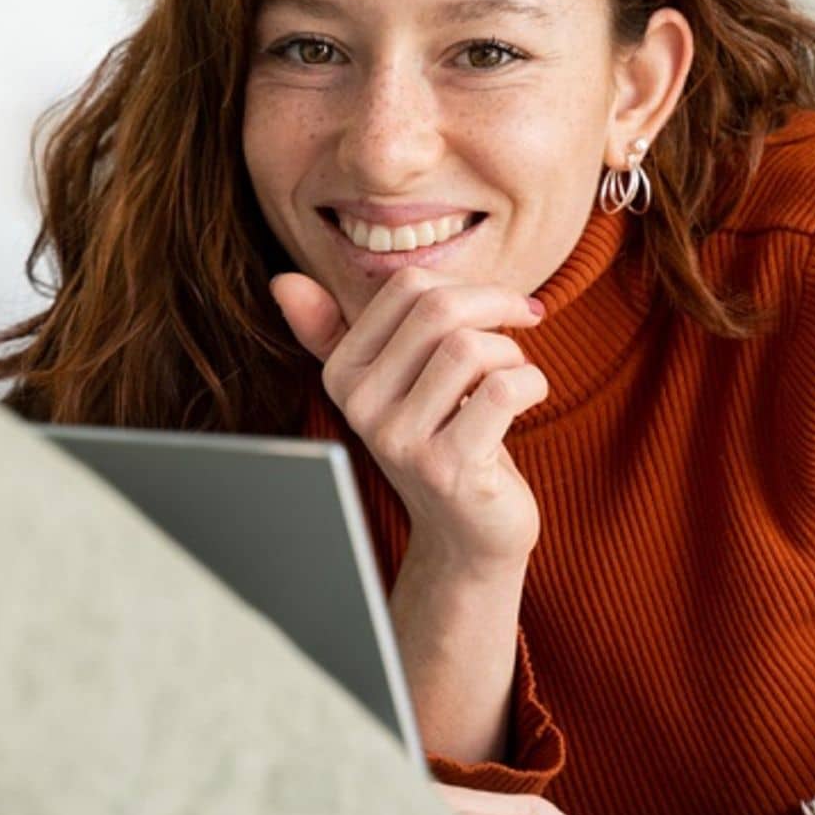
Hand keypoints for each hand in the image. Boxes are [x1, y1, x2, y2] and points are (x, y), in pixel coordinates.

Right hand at [271, 266, 548, 577]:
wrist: (464, 533)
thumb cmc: (438, 440)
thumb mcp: (388, 382)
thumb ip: (337, 331)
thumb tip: (283, 281)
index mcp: (343, 373)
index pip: (407, 287)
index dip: (465, 284)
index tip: (499, 303)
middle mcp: (362, 406)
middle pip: (439, 309)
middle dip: (496, 304)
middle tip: (524, 321)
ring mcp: (402, 441)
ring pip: (471, 347)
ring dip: (513, 351)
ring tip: (515, 373)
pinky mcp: (448, 467)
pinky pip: (501, 388)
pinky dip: (531, 381)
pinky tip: (529, 396)